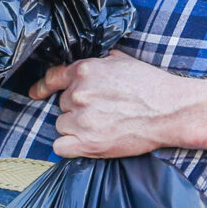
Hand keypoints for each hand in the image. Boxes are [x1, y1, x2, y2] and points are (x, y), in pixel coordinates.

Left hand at [30, 52, 203, 157]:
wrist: (170, 111)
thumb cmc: (151, 86)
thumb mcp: (122, 61)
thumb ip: (98, 62)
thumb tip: (87, 64)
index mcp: (85, 70)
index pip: (53, 77)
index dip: (44, 86)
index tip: (37, 93)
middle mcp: (79, 93)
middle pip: (62, 103)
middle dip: (77, 107)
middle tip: (103, 110)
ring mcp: (82, 119)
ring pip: (61, 124)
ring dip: (75, 127)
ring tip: (102, 125)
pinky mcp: (87, 143)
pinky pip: (61, 147)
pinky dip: (70, 147)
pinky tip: (86, 142)